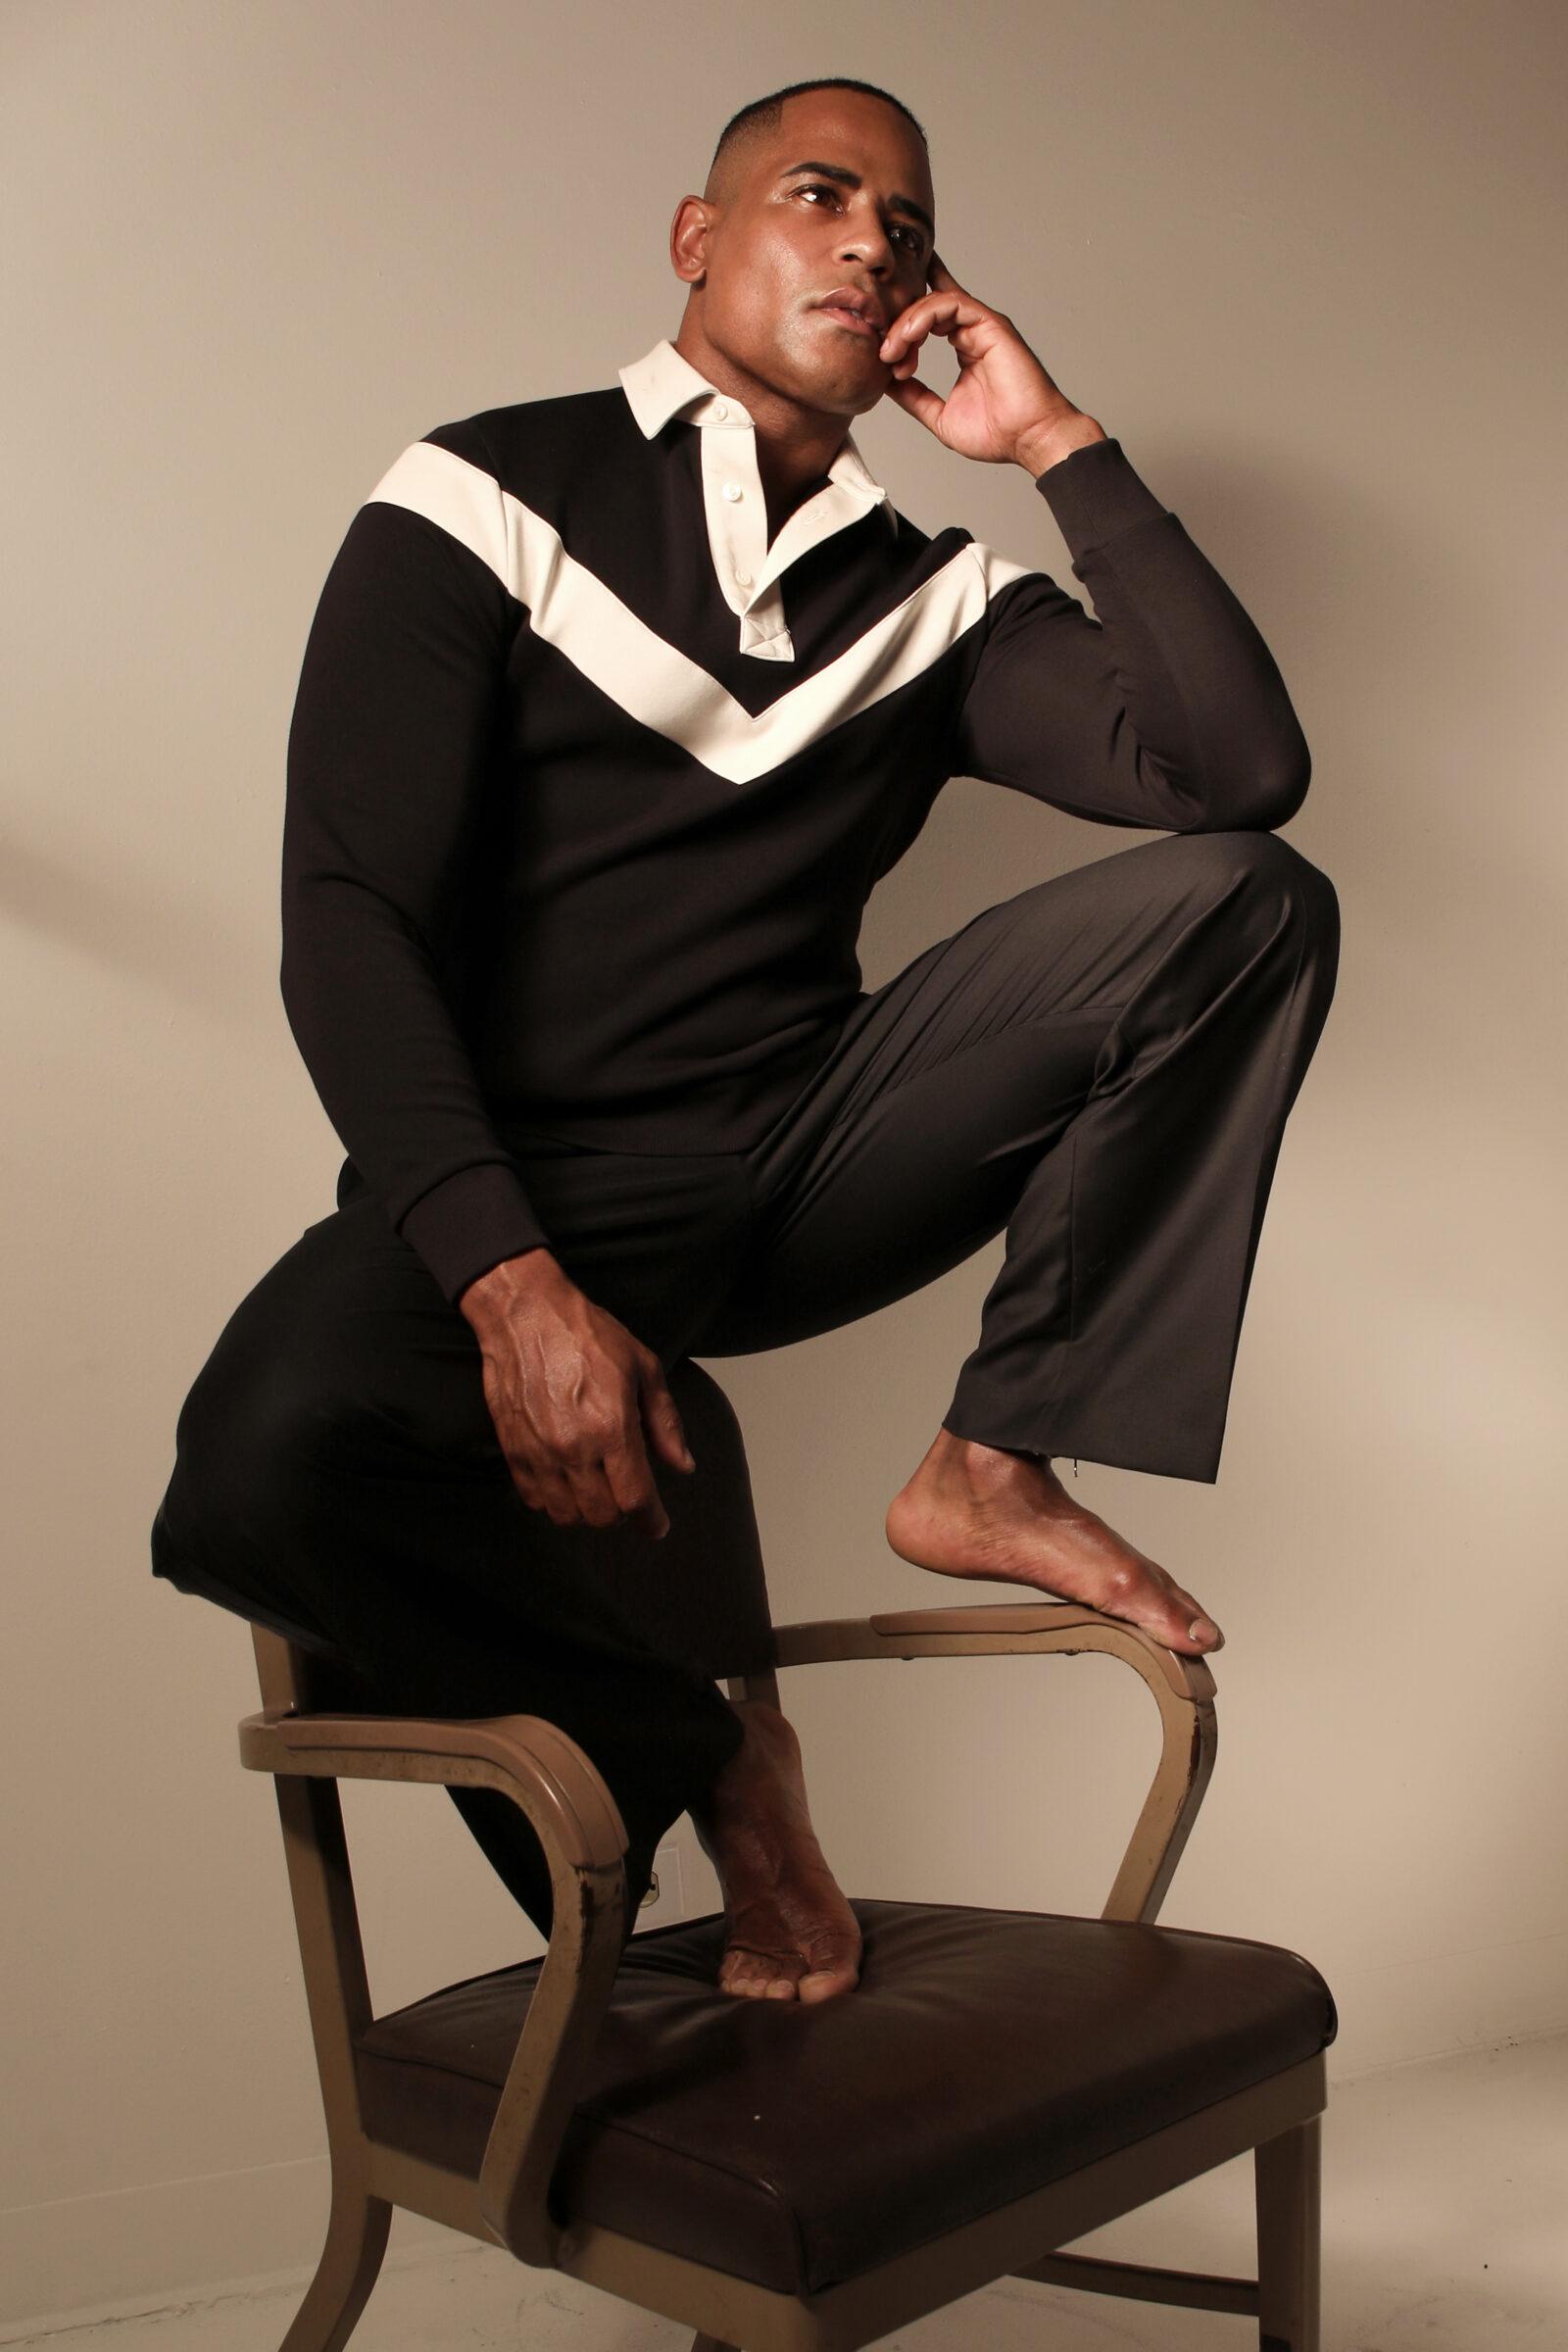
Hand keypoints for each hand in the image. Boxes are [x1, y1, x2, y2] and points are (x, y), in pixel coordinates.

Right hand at [458, 1250, 694, 1538]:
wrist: (526, 1315)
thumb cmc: (588, 1335)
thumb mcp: (643, 1368)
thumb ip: (665, 1423)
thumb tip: (683, 1465)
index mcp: (612, 1428)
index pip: (635, 1499)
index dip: (651, 1521)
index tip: (658, 1526)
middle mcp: (573, 1448)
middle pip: (602, 1515)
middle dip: (622, 1513)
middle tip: (627, 1493)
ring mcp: (538, 1452)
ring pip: (566, 1515)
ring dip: (587, 1511)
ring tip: (596, 1488)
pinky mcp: (513, 1450)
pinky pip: (534, 1499)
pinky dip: (553, 1500)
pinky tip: (566, 1479)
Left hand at [878, 253, 1105, 470]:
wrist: (1029, 438)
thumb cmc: (997, 433)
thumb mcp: (939, 415)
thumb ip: (914, 397)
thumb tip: (886, 382)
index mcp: (965, 346)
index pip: (930, 318)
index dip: (902, 327)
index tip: (885, 360)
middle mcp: (973, 331)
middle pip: (926, 306)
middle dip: (899, 326)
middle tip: (884, 354)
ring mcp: (983, 325)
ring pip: (936, 301)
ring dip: (908, 322)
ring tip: (892, 350)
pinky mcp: (992, 324)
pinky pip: (952, 303)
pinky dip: (925, 316)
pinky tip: (910, 338)